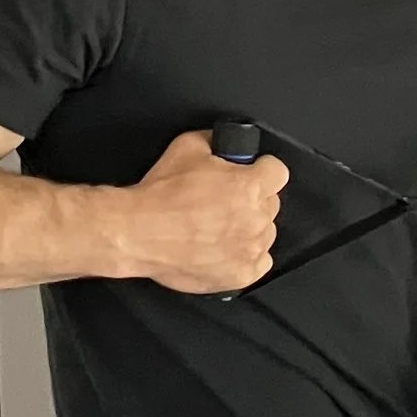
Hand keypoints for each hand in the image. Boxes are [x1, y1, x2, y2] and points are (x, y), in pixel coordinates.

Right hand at [114, 129, 286, 293]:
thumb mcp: (187, 146)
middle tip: (225, 201)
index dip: (262, 169)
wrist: (139, 233)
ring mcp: (251, 249)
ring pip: (266, 233)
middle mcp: (256, 219)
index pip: (278, 172)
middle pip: (271, 204)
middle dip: (253, 199)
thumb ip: (215, 140)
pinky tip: (225, 249)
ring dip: (250, 228)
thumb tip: (225, 141)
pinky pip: (260, 262)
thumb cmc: (161, 193)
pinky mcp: (242, 275)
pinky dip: (247, 255)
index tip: (250, 172)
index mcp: (250, 186)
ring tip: (220, 227)